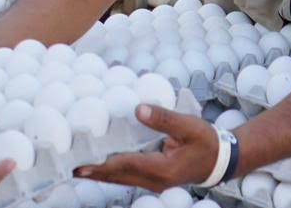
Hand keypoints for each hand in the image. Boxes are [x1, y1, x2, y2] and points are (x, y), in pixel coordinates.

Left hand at [73, 104, 217, 191]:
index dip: (103, 164)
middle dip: (94, 173)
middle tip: (70, 167)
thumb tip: (139, 109)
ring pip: (120, 179)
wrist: (220, 160)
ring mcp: (153, 182)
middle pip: (118, 177)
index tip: (83, 162)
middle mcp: (155, 180)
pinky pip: (127, 176)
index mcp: (163, 169)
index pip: (127, 165)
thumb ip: (164, 118)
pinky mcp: (152, 178)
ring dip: (99, 174)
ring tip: (77, 168)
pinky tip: (99, 165)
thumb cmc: (206, 142)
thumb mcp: (189, 126)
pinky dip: (111, 171)